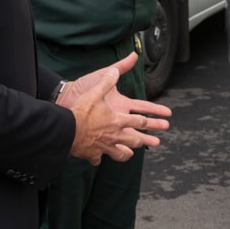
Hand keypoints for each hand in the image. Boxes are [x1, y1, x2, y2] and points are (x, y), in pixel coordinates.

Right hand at [57, 52, 172, 164]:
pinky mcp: (93, 154)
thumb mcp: (96, 91)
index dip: (150, 120)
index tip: (162, 121)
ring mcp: (105, 146)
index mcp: (118, 119)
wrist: (67, 128)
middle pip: (134, 139)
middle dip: (145, 140)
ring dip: (126, 153)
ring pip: (120, 153)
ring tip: (130, 154)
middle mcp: (115, 135)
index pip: (139, 120)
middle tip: (155, 142)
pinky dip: (99, 158)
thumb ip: (108, 79)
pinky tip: (99, 159)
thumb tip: (116, 70)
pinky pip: (98, 159)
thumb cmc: (82, 110)